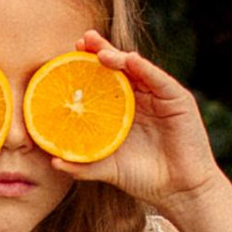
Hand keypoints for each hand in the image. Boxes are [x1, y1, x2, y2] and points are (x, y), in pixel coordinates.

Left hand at [45, 40, 223, 210]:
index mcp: (121, 110)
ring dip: (118, 57)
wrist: (178, 191)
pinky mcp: (178, 100)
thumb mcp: (109, 169)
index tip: (64, 57)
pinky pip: (159, 80)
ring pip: (137, 69)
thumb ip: (84, 164)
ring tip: (100, 52)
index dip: (85, 68)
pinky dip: (145, 69)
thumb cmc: (144, 179)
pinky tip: (130, 60)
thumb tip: (53, 161)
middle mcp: (140, 98)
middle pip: (117, 69)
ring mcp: (159, 97)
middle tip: (82, 40)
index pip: (102, 82)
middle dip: (99, 51)